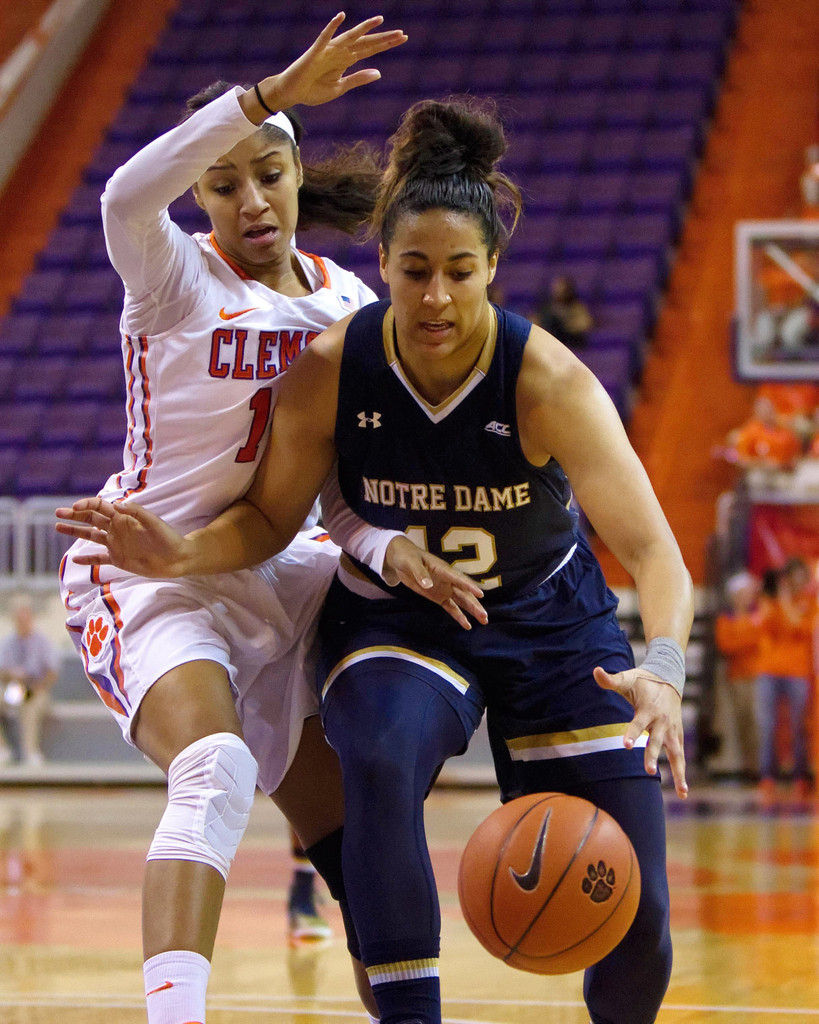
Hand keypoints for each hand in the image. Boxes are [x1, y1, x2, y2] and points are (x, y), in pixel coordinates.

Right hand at [55, 498, 191, 577]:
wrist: (177, 559)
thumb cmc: (167, 537)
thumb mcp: (153, 522)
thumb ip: (136, 511)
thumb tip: (116, 504)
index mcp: (123, 517)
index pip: (100, 507)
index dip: (86, 504)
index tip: (74, 507)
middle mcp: (116, 528)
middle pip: (91, 518)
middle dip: (74, 514)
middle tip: (58, 512)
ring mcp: (116, 544)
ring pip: (90, 536)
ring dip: (75, 531)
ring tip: (57, 526)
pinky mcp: (118, 559)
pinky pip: (99, 559)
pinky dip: (87, 560)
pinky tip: (74, 560)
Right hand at [259, 13, 406, 109]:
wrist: (292, 93)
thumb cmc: (313, 90)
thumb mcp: (340, 88)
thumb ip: (358, 79)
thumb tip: (379, 72)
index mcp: (346, 61)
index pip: (370, 50)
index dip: (385, 44)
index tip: (402, 38)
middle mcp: (340, 52)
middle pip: (365, 43)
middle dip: (383, 39)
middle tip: (402, 34)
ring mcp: (328, 51)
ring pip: (350, 37)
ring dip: (364, 29)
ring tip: (380, 21)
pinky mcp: (315, 52)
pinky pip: (324, 37)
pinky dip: (332, 27)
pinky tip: (341, 17)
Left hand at [384, 536, 487, 630]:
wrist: (401, 559)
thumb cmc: (407, 557)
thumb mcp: (411, 563)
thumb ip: (420, 573)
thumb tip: (428, 585)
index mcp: (443, 569)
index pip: (458, 578)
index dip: (469, 586)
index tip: (480, 594)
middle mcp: (448, 580)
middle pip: (464, 593)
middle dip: (474, 604)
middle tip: (484, 616)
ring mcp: (445, 589)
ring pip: (462, 601)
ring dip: (472, 610)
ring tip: (484, 621)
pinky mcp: (439, 596)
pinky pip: (451, 607)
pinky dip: (459, 616)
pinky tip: (467, 625)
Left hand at [593, 665, 687, 798]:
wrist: (669, 677)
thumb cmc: (643, 680)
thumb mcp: (627, 678)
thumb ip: (610, 679)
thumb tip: (595, 671)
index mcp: (647, 709)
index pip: (637, 724)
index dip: (632, 734)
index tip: (625, 745)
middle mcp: (661, 722)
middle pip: (656, 742)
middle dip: (652, 756)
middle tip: (648, 771)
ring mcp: (671, 730)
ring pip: (676, 753)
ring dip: (678, 772)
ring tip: (681, 792)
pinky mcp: (677, 735)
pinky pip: (680, 757)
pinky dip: (682, 773)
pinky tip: (683, 792)